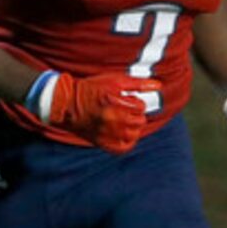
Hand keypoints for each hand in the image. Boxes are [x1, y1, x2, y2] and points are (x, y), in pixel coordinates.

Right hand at [33, 69, 156, 151]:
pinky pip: (125, 146)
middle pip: (139, 120)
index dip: (133, 101)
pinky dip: (126, 140)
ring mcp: (107, 133)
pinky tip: (119, 131)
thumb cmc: (91, 89)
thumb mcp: (114, 81)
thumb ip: (138, 83)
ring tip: (120, 119)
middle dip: (133, 114)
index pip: (140, 106)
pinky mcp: (103, 143)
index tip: (123, 99)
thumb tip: (159, 86)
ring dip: (131, 127)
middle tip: (121, 109)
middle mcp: (112, 120)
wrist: (67, 104)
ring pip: (134, 134)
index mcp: (115, 103)